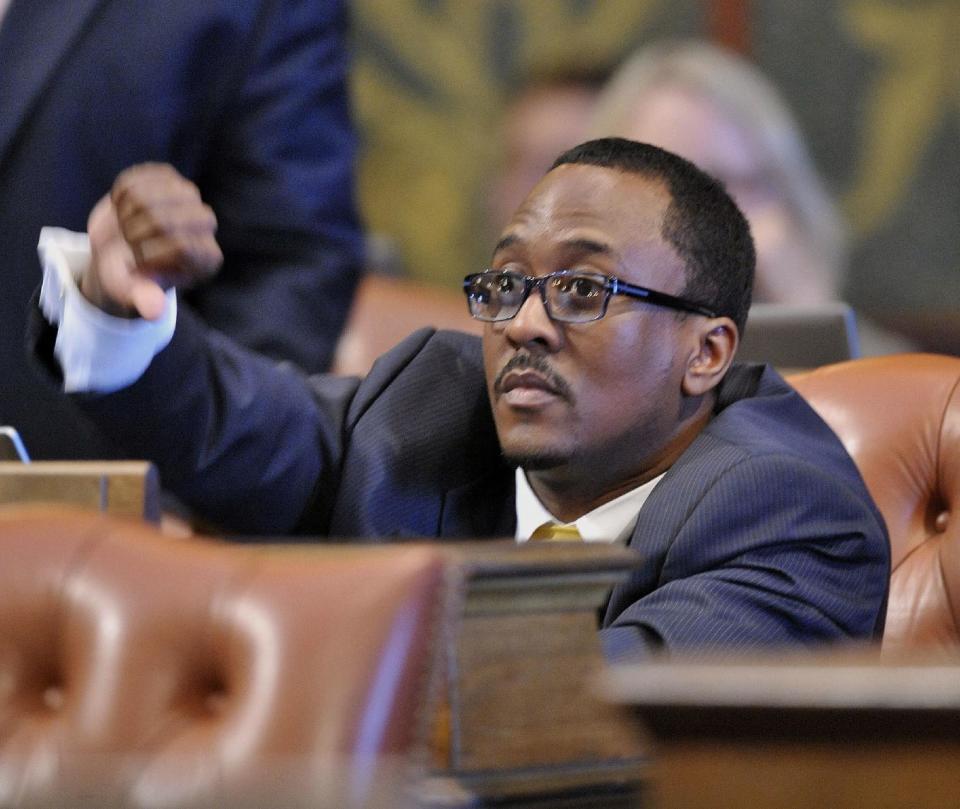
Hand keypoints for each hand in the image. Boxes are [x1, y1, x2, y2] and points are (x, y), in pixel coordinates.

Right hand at [83, 163, 222, 318]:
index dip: (149, 254)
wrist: (118, 249)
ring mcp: (189, 198)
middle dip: (135, 233)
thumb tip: (153, 312)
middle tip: (128, 242)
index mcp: (205, 260)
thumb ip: (144, 299)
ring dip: (126, 213)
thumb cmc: (130, 276)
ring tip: (126, 225)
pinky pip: (140, 176)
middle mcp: (205, 227)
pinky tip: (125, 206)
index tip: (138, 263)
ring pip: (151, 195)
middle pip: (166, 221)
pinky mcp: (169, 178)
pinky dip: (123, 192)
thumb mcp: (133, 292)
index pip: (181, 247)